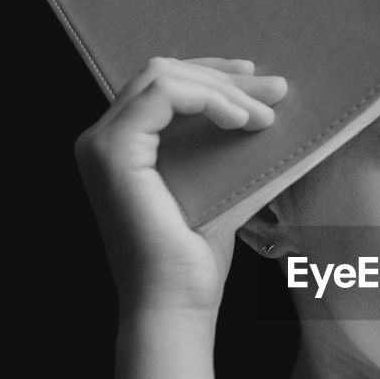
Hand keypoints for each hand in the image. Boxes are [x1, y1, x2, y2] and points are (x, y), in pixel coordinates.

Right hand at [73, 57, 288, 317]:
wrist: (177, 305)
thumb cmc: (197, 259)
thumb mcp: (222, 186)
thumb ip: (231, 147)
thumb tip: (274, 108)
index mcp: (122, 146)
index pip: (164, 85)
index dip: (214, 74)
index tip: (261, 83)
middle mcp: (101, 140)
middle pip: (164, 72)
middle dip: (226, 75)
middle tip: (278, 92)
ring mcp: (101, 144)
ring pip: (163, 75)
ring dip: (223, 88)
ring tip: (265, 117)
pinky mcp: (112, 151)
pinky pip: (164, 94)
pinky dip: (208, 98)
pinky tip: (241, 122)